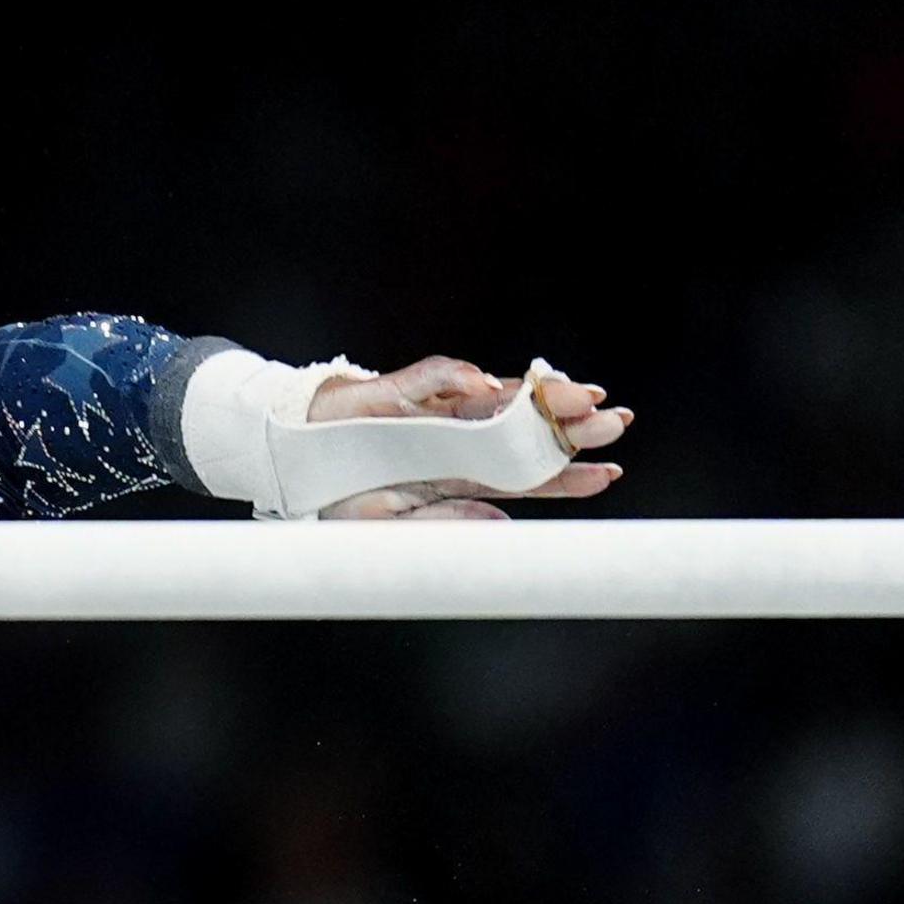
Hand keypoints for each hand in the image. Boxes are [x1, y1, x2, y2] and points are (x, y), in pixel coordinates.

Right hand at [310, 356, 631, 519]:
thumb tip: (503, 525)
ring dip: (535, 395)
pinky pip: (430, 379)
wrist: (288, 459)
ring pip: (494, 398)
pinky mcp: (396, 391)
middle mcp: (455, 439)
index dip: (566, 475)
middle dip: (569, 426)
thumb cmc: (337, 494)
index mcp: (459, 475)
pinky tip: (485, 384)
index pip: (525, 476)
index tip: (609, 474)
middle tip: (615, 423)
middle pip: (523, 431)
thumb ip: (444, 522)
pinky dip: (455, 378)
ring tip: (577, 394)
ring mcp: (431, 412)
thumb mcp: (389, 524)